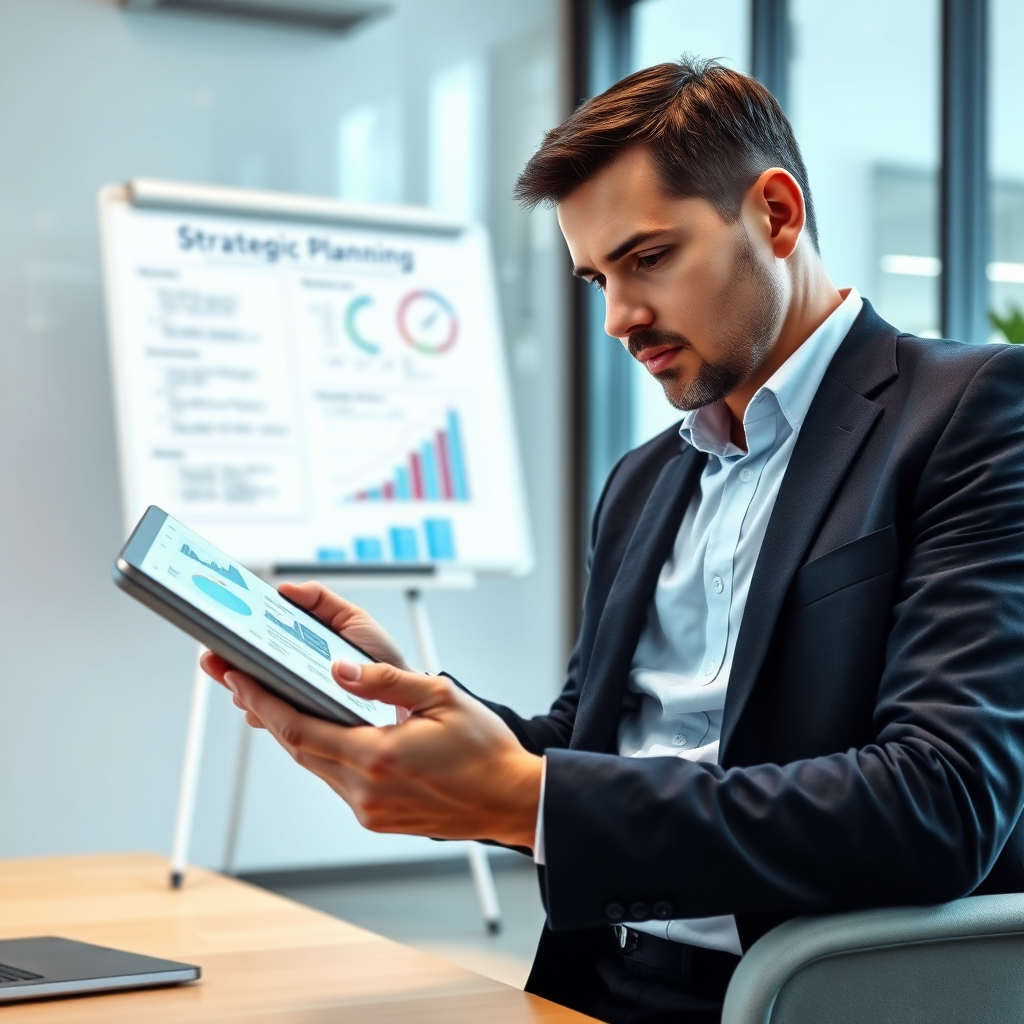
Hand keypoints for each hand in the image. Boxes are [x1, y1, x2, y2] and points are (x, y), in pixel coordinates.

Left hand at [198, 587, 541, 849]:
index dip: (262, 701)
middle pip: (297, 747)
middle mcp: (364, 791)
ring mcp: (368, 809)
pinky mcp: (376, 818)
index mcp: (377, 757)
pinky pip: (334, 780)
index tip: (237, 678)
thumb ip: (386, 681)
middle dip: (263, 712)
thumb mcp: (441, 697)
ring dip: (291, 732)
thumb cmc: (484, 748)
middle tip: (238, 681)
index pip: (299, 727)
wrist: (510, 800)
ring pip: (313, 764)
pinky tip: (316, 730)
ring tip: (269, 700)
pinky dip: (319, 751)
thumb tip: (340, 669)